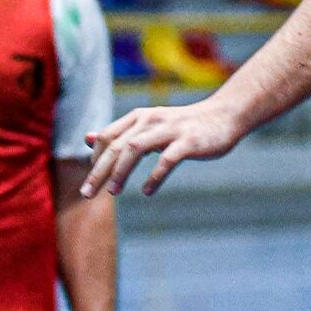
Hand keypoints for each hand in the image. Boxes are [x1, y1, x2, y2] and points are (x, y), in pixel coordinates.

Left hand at [81, 98, 249, 197]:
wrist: (224, 116)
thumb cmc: (183, 125)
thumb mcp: (148, 125)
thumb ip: (119, 133)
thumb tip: (87, 138)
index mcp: (139, 117)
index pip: (107, 136)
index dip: (95, 159)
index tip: (92, 180)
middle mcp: (151, 120)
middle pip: (116, 145)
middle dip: (99, 171)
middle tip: (87, 193)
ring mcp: (169, 130)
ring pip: (135, 149)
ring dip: (120, 172)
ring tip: (113, 192)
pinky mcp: (188, 141)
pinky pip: (166, 160)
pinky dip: (154, 177)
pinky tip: (147, 191)